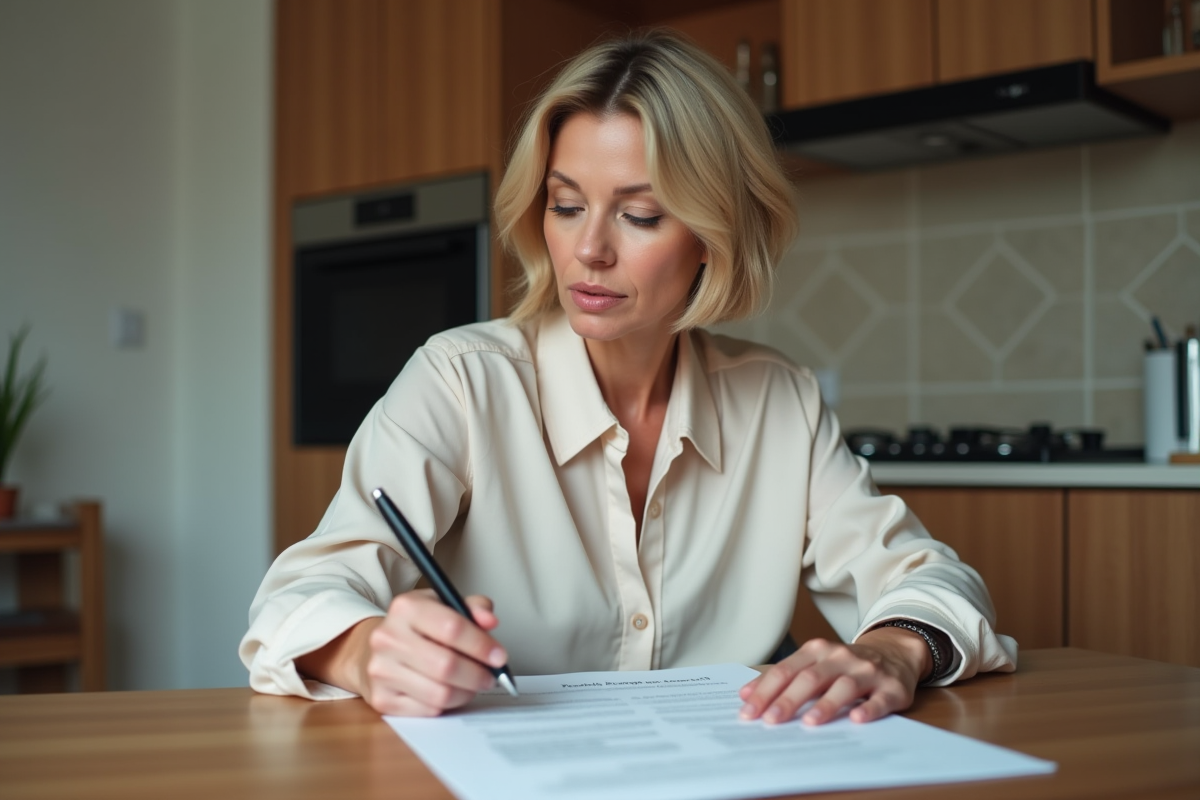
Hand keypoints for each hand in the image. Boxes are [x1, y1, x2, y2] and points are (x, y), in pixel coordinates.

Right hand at [362, 589, 508, 715]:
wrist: (374, 650)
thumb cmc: (417, 628)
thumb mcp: (443, 606)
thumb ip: (473, 608)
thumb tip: (490, 621)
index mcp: (406, 608)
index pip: (452, 628)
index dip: (481, 645)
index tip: (499, 656)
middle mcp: (388, 638)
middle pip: (447, 665)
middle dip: (478, 674)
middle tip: (490, 676)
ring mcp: (382, 670)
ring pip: (440, 693)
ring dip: (466, 692)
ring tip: (472, 684)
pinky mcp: (382, 698)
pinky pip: (429, 709)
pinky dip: (448, 704)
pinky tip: (450, 692)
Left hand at [737, 627, 930, 725]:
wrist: (895, 653)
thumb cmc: (845, 665)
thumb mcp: (815, 663)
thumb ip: (784, 677)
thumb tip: (746, 695)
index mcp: (818, 651)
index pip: (786, 670)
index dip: (766, 690)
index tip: (749, 710)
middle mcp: (841, 657)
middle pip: (811, 678)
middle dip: (788, 699)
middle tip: (770, 721)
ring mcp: (867, 671)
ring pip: (844, 686)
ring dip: (826, 704)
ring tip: (809, 722)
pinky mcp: (891, 687)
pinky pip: (880, 699)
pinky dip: (869, 709)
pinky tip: (857, 719)